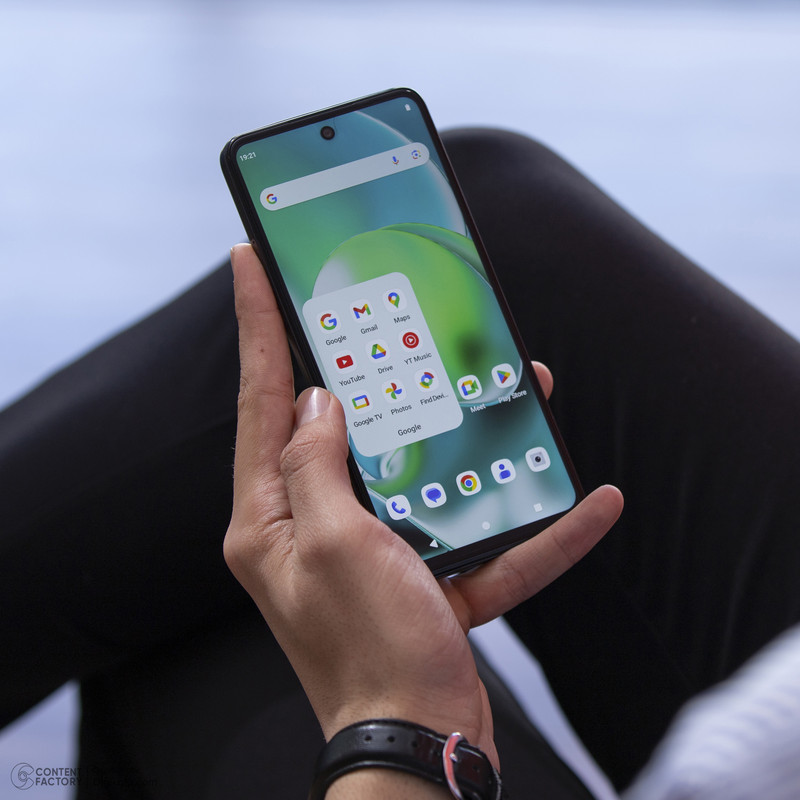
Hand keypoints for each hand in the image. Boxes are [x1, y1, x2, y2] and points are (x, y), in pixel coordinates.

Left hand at [224, 243, 622, 774]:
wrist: (423, 746)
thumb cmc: (371, 656)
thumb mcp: (338, 549)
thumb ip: (318, 468)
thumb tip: (317, 402)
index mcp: (274, 516)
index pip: (262, 400)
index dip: (257, 327)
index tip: (251, 264)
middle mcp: (316, 526)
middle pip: (343, 426)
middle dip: (376, 369)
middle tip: (391, 311)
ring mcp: (373, 550)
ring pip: (423, 471)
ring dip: (474, 437)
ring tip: (522, 390)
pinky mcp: (425, 575)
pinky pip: (478, 537)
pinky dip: (528, 525)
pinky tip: (587, 503)